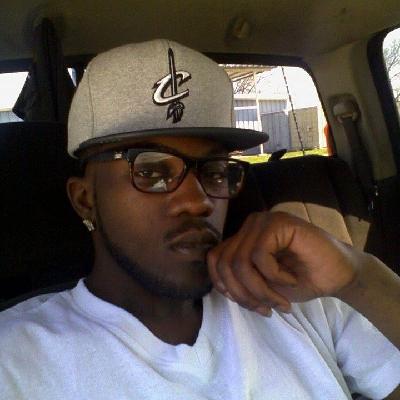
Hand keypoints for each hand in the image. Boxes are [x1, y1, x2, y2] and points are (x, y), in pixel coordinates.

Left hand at [207, 211, 360, 315]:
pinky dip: (274, 276)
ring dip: (260, 290)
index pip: (215, 259)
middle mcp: (249, 226)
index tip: (248, 304)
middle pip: (225, 263)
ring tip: (280, 301)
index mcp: (243, 238)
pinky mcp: (278, 223)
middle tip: (266, 309)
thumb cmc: (301, 280)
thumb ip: (241, 282)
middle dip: (243, 294)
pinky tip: (291, 280)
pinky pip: (259, 255)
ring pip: (239, 262)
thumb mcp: (262, 286)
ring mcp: (262, 221)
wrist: (339, 275)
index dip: (223, 286)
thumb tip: (223, 288)